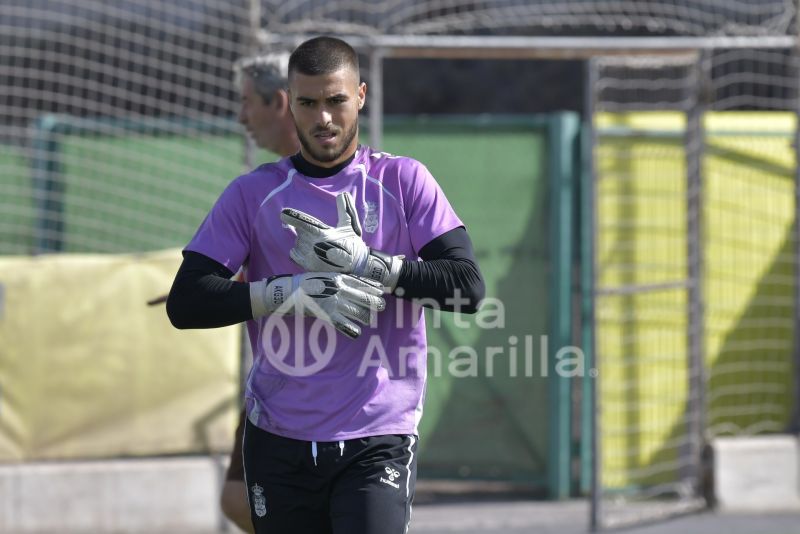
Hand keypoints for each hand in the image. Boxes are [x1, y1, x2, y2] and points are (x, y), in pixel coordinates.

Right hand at [251, 272, 384, 338]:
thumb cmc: (305, 283)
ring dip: (365, 317)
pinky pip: (344, 325)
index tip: (382, 290)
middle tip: (381, 306)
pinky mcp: (326, 315)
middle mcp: (339, 289)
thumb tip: (351, 283)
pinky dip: (352, 330)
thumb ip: (337, 279)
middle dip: (375, 303)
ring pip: (357, 312)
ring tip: (368, 320)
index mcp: (338, 278)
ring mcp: (333, 302)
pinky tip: (356, 333)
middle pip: (364, 297)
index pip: (361, 282)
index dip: (373, 287)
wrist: (287, 291)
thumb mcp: (323, 275)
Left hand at [280, 192, 402, 290]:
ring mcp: (309, 256)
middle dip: (305, 230)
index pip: (303, 222)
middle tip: (319, 235)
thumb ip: (344, 209)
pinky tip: (310, 252)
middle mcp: (313, 244)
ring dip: (303, 241)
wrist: (355, 268)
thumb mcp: (349, 226)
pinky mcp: (306, 266)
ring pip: (297, 242)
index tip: (282, 213)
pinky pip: (293, 254)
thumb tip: (343, 194)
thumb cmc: (352, 245)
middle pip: (299, 231)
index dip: (293, 217)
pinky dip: (298, 251)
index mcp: (322, 233)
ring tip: (319, 246)